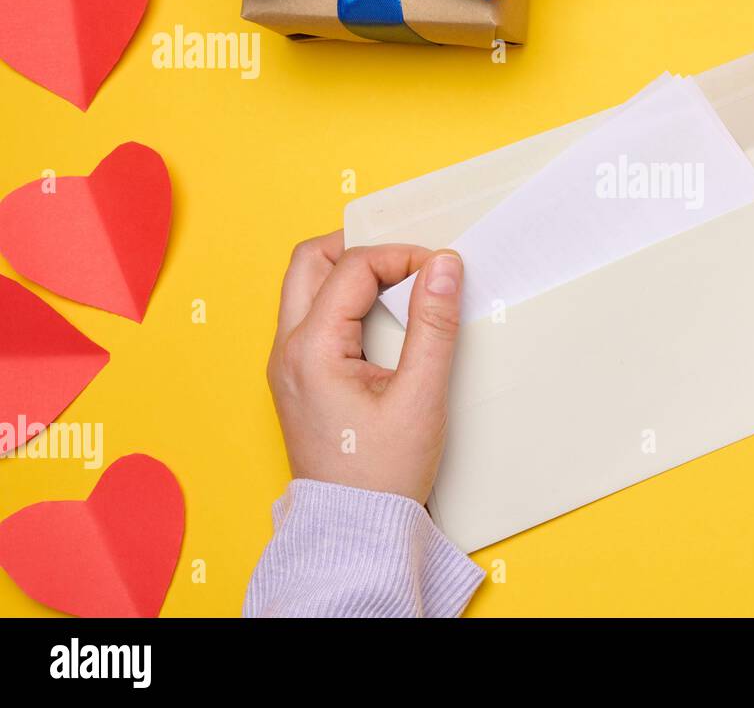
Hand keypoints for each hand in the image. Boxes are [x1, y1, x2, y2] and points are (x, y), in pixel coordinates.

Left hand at [266, 231, 463, 503]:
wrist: (352, 530)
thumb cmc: (382, 475)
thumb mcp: (420, 397)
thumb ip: (433, 325)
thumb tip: (444, 266)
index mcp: (311, 350)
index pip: (353, 268)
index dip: (401, 256)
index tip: (441, 270)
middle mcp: (287, 350)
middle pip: (309, 261)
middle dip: (360, 247)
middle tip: (406, 259)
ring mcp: (286, 364)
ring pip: (306, 286)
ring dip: (349, 273)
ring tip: (398, 286)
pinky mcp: (298, 378)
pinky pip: (312, 317)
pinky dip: (345, 302)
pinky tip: (383, 320)